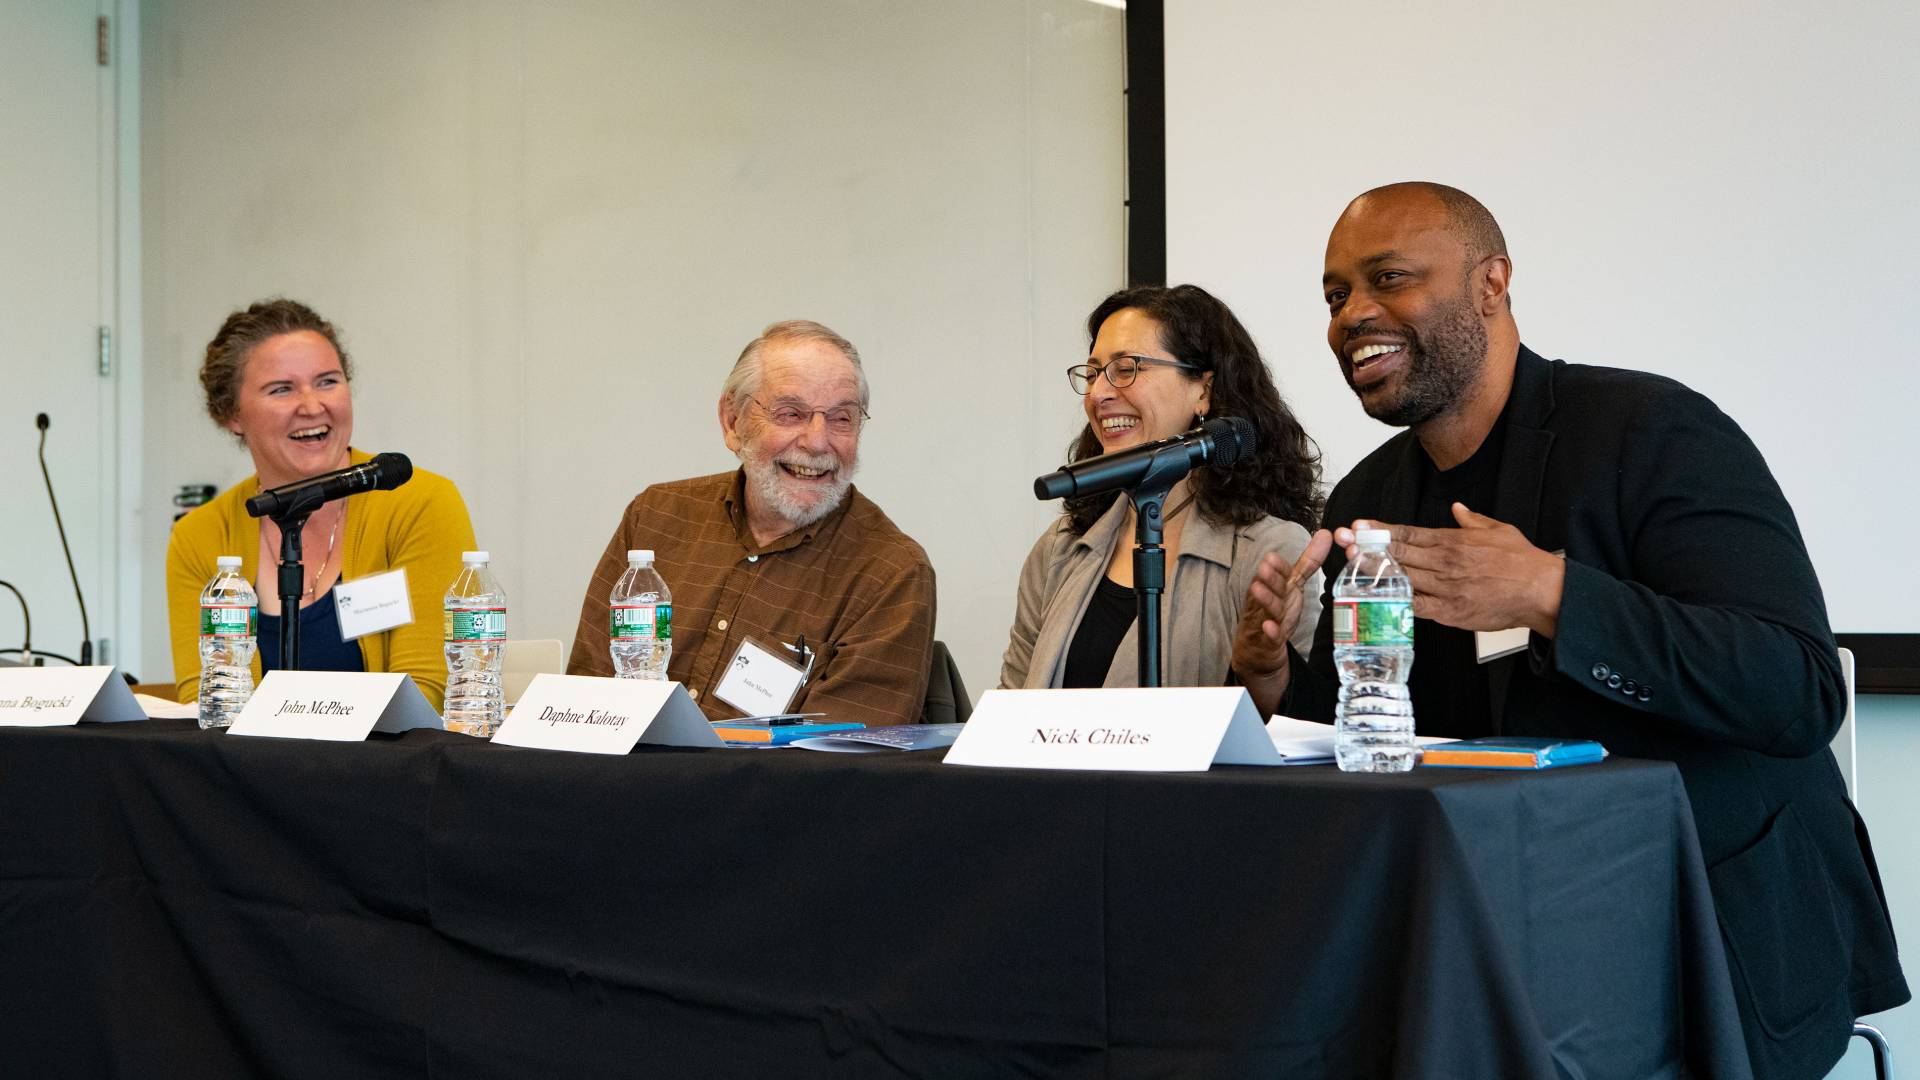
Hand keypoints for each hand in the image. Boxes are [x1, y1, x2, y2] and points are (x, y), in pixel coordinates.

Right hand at [1231, 529, 1332, 714]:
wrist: (1260, 647)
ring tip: (1258, 590)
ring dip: (1264, 600)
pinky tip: (1269, 627)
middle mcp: (1269, 601)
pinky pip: (1269, 637)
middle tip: (1265, 568)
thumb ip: (1308, 561)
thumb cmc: (1277, 610)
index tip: (1272, 558)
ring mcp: (1266, 620)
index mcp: (1277, 586)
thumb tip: (1327, 534)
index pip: (1278, 575)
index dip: (1277, 568)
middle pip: (1269, 588)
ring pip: (1266, 610)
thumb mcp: (1293, 584)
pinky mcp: (1268, 641)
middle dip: (1268, 579)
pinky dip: (1269, 632)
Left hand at [1349, 503, 1563, 636]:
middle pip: (1399, 553)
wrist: (1543, 590)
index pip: (1409, 533)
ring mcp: (1446, 588)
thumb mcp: (1497, 530)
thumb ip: (1472, 520)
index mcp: (1453, 541)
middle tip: (1345, 540)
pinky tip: (1377, 598)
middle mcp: (1445, 563)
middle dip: (1369, 547)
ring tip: (1352, 565)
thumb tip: (1456, 508)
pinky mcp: (1451, 612)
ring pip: (1403, 578)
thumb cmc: (1522, 561)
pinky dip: (1397, 602)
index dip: (1381, 530)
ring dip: (1376, 572)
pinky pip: (1417, 607)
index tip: (1359, 525)